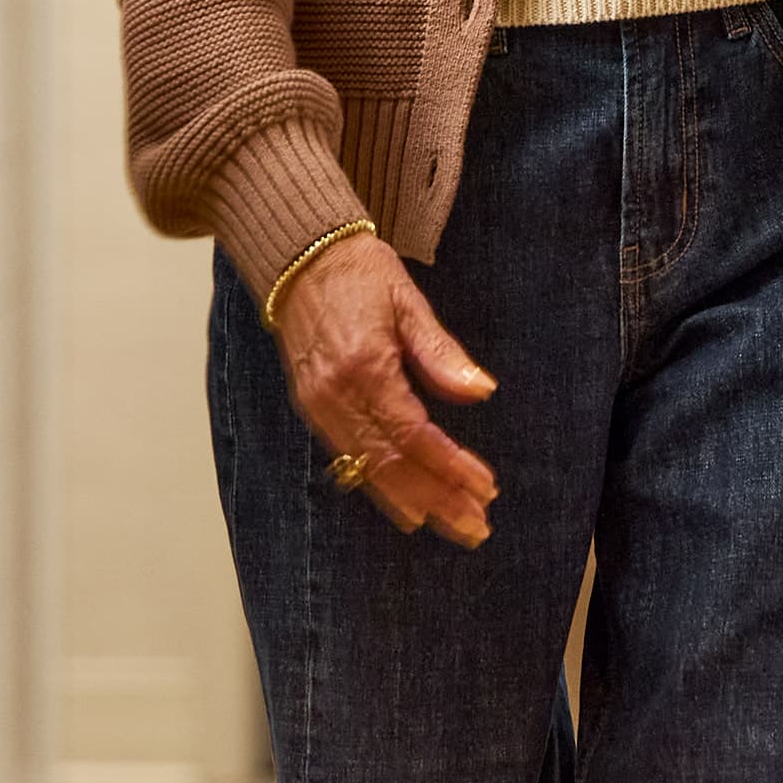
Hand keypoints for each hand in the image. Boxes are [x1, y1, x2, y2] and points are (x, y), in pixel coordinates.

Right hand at [272, 233, 498, 542]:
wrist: (297, 256)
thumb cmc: (359, 272)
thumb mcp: (408, 303)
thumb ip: (441, 354)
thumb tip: (481, 392)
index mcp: (364, 366)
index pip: (413, 434)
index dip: (450, 466)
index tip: (485, 487)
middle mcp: (335, 394)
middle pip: (390, 463)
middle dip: (436, 499)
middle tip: (476, 526)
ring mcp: (318, 404)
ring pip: (366, 469)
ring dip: (412, 501)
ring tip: (452, 525)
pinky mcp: (311, 406)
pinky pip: (348, 457)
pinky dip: (379, 485)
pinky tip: (407, 505)